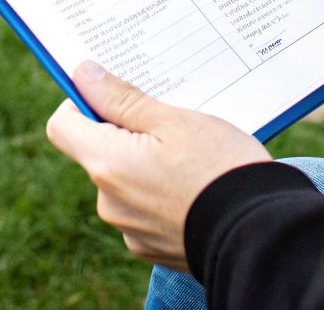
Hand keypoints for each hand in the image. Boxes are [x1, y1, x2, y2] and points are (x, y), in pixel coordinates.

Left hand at [46, 61, 270, 273]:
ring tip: (193, 161)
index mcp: (107, 164)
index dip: (81, 104)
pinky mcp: (151, 247)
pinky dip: (162, 196)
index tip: (112, 95)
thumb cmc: (220, 168)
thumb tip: (83, 74)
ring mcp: (129, 229)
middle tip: (170, 125)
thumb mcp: (174, 120)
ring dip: (146, 166)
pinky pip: (144, 210)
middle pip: (98, 153)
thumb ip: (122, 99)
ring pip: (124, 182)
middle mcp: (108, 202)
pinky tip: (196, 190)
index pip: (62, 126)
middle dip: (126, 135)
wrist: (260, 233)